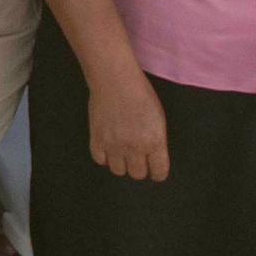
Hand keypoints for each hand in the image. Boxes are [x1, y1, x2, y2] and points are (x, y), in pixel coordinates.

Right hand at [83, 53, 171, 180]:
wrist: (115, 80)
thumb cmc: (140, 94)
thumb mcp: (159, 118)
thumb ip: (157, 142)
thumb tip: (153, 158)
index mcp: (154, 141)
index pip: (159, 172)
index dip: (158, 171)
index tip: (155, 168)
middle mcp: (134, 147)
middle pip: (138, 174)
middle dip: (139, 167)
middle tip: (137, 156)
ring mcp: (113, 145)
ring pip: (118, 171)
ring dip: (121, 162)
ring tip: (122, 150)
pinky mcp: (96, 140)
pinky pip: (100, 160)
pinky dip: (104, 156)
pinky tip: (108, 145)